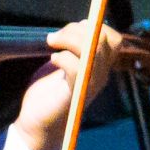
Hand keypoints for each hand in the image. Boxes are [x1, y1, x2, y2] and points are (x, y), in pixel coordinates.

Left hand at [6, 19, 122, 149]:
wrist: (35, 124)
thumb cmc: (47, 93)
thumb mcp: (62, 62)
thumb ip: (74, 46)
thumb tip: (81, 25)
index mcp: (99, 66)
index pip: (114, 39)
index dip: (96, 26)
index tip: (72, 29)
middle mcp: (100, 76)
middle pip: (104, 40)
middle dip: (78, 29)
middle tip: (55, 37)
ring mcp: (90, 86)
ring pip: (93, 50)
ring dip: (69, 39)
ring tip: (51, 43)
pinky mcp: (76, 94)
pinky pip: (78, 68)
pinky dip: (63, 58)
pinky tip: (52, 60)